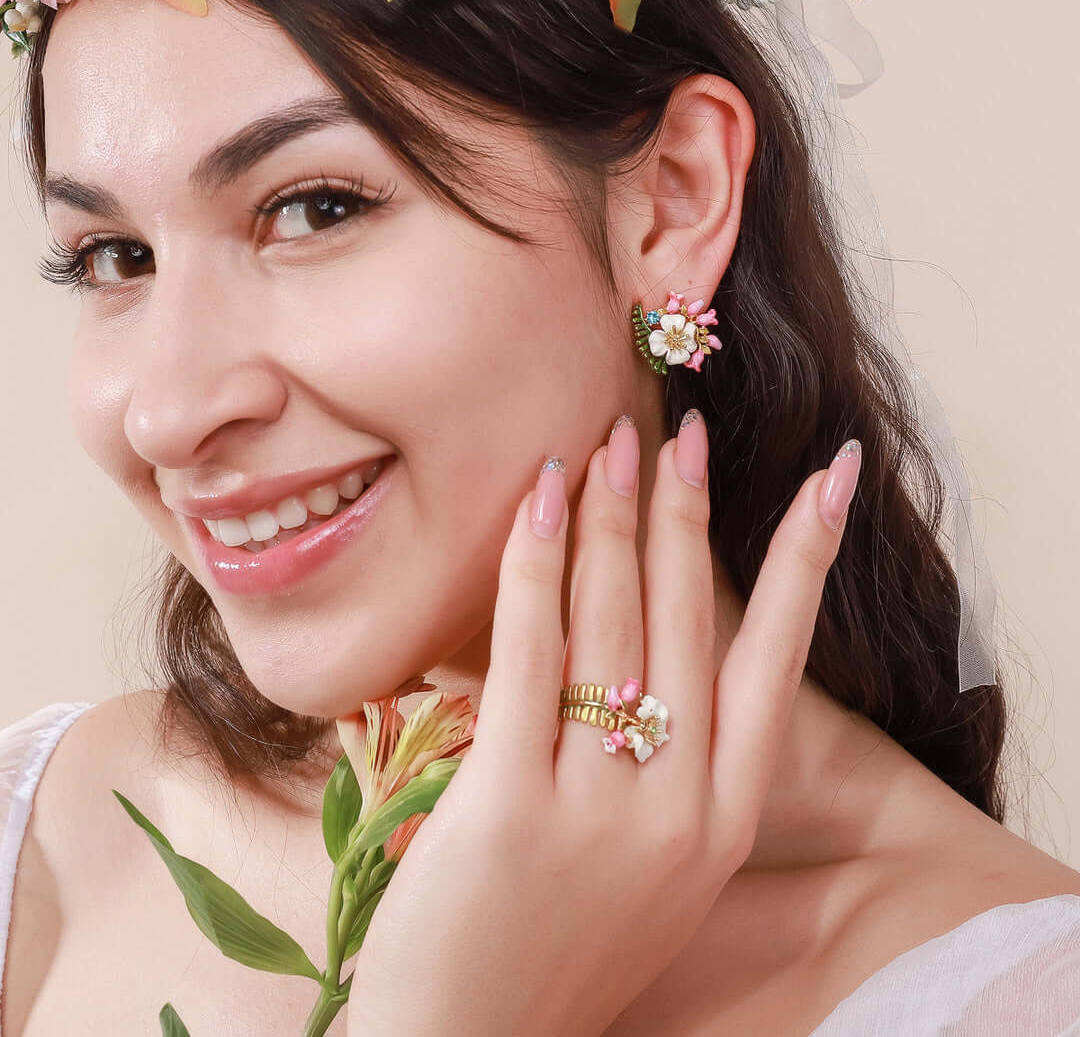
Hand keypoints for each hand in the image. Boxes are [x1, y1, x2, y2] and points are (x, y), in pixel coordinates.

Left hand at [346, 416, 859, 1036]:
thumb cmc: (561, 939)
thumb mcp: (651, 859)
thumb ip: (665, 757)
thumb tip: (648, 635)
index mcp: (724, 815)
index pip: (779, 657)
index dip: (803, 556)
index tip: (828, 476)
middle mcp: (681, 805)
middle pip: (692, 619)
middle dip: (685, 511)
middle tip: (676, 433)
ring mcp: (602, 806)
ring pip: (614, 620)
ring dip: (612, 517)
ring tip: (607, 445)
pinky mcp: (513, 803)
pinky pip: (531, 652)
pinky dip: (536, 564)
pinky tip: (536, 499)